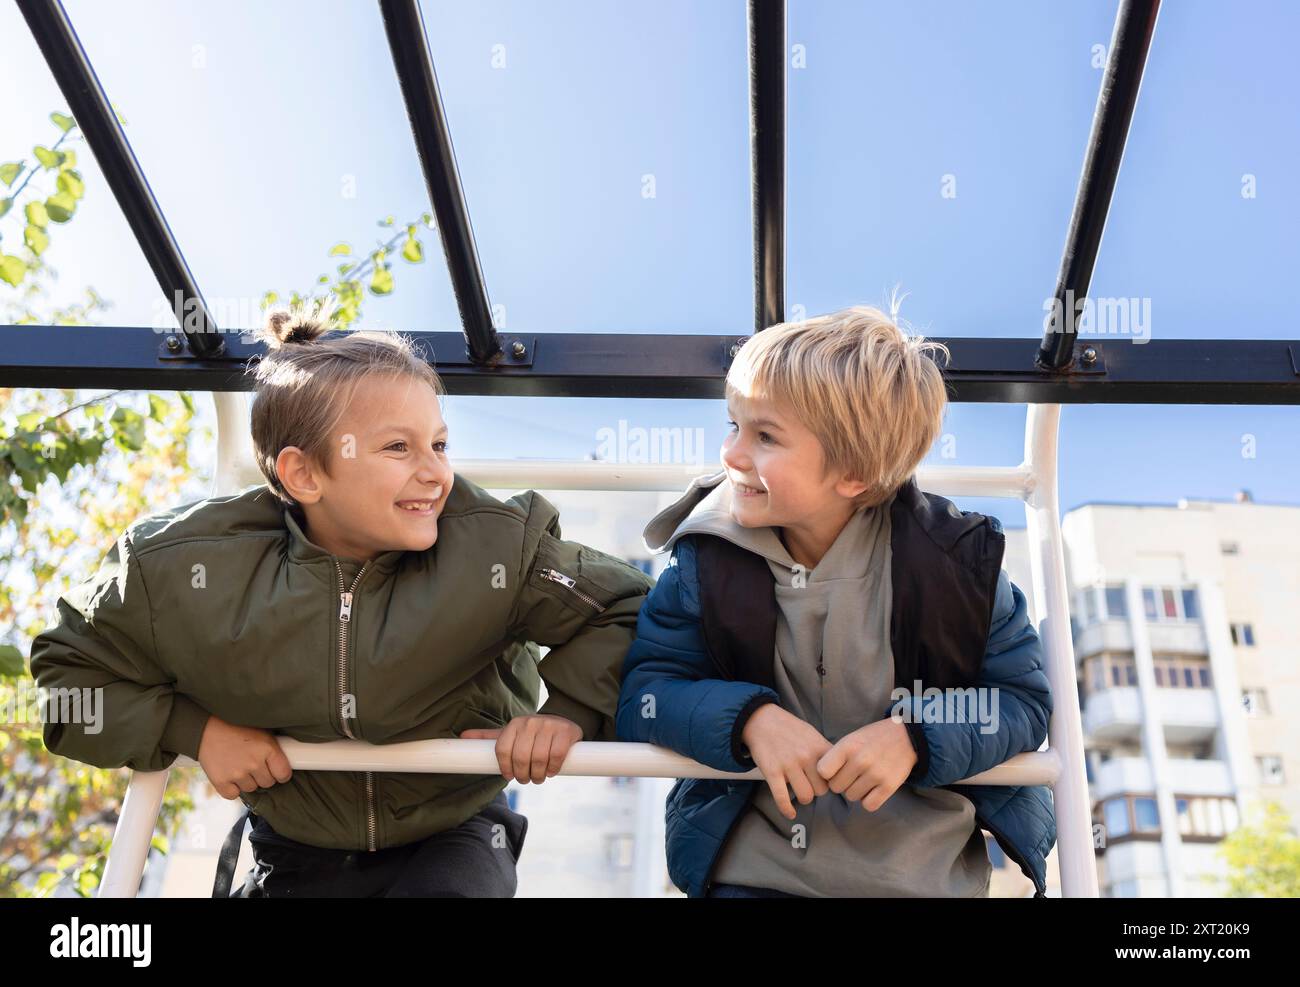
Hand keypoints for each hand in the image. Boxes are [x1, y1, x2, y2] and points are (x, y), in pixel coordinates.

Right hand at [197, 714, 292, 799]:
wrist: (207, 729)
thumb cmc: (237, 729)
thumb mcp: (262, 734)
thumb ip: (274, 751)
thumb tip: (288, 765)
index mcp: (267, 748)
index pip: (284, 774)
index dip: (281, 774)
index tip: (276, 772)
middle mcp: (254, 762)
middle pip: (268, 783)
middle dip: (263, 776)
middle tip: (253, 764)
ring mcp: (237, 773)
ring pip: (251, 788)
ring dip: (247, 781)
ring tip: (239, 765)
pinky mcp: (221, 782)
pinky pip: (233, 795)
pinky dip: (232, 788)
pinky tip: (229, 775)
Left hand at [461, 714, 582, 783]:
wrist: (562, 720)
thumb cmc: (532, 733)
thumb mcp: (511, 733)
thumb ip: (489, 737)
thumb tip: (462, 737)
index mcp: (514, 724)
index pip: (503, 749)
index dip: (505, 767)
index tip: (510, 776)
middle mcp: (530, 722)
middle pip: (521, 757)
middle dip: (523, 774)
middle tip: (526, 780)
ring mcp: (549, 726)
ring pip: (539, 758)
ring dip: (538, 775)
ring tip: (538, 778)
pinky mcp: (565, 732)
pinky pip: (556, 755)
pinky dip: (553, 768)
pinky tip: (552, 771)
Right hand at [740, 703, 832, 820]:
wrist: (761, 720)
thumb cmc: (789, 729)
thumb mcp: (812, 734)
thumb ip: (826, 752)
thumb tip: (840, 771)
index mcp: (819, 747)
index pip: (836, 775)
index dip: (833, 781)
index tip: (827, 781)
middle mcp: (806, 757)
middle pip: (822, 790)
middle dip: (817, 790)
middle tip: (810, 783)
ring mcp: (788, 764)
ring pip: (806, 796)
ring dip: (803, 797)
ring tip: (799, 790)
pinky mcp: (772, 772)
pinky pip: (782, 798)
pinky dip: (786, 809)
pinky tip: (790, 813)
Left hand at [816, 717, 917, 811]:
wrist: (906, 737)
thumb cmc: (872, 739)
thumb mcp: (851, 739)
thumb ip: (835, 757)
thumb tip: (820, 778)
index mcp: (848, 746)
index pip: (823, 771)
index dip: (827, 773)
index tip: (834, 770)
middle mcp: (861, 760)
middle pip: (836, 788)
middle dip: (842, 783)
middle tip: (852, 774)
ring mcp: (875, 774)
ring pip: (851, 797)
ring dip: (856, 791)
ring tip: (864, 778)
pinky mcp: (889, 787)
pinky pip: (868, 805)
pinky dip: (869, 800)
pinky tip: (873, 788)